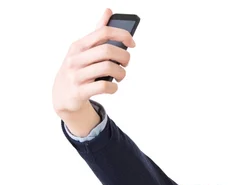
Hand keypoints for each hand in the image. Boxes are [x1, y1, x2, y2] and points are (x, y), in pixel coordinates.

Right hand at [52, 9, 135, 123]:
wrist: (61, 96)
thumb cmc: (78, 69)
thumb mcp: (84, 50)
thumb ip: (97, 33)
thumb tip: (109, 11)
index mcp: (79, 45)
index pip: (103, 32)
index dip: (122, 35)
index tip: (132, 44)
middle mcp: (76, 58)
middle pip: (108, 50)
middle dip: (124, 57)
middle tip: (126, 64)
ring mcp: (76, 75)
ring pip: (108, 68)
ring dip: (121, 73)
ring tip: (120, 76)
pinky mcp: (79, 91)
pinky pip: (104, 86)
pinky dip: (114, 88)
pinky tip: (113, 88)